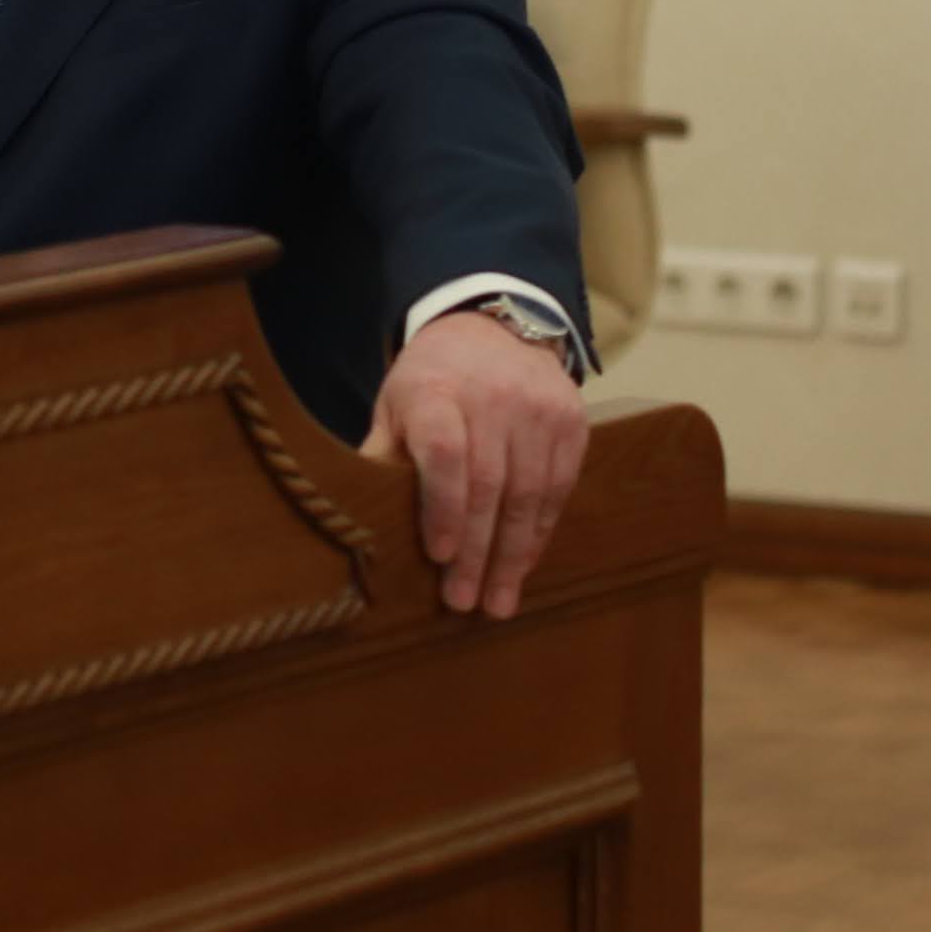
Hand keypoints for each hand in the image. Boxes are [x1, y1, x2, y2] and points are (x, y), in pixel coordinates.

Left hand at [359, 304, 589, 621]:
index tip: (440, 556)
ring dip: (513, 556)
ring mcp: (540, 410)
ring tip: (497, 601)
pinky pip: (558, 489)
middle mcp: (495, 398)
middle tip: (464, 602)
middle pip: (490, 485)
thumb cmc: (432, 381)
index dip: (444, 508)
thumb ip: (382, 456)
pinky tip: (522, 565)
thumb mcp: (394, 405)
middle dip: (478, 553)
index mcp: (437, 391)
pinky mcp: (572, 423)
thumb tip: (358, 520)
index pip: (445, 453)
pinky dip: (539, 533)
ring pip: (529, 494)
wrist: (493, 329)